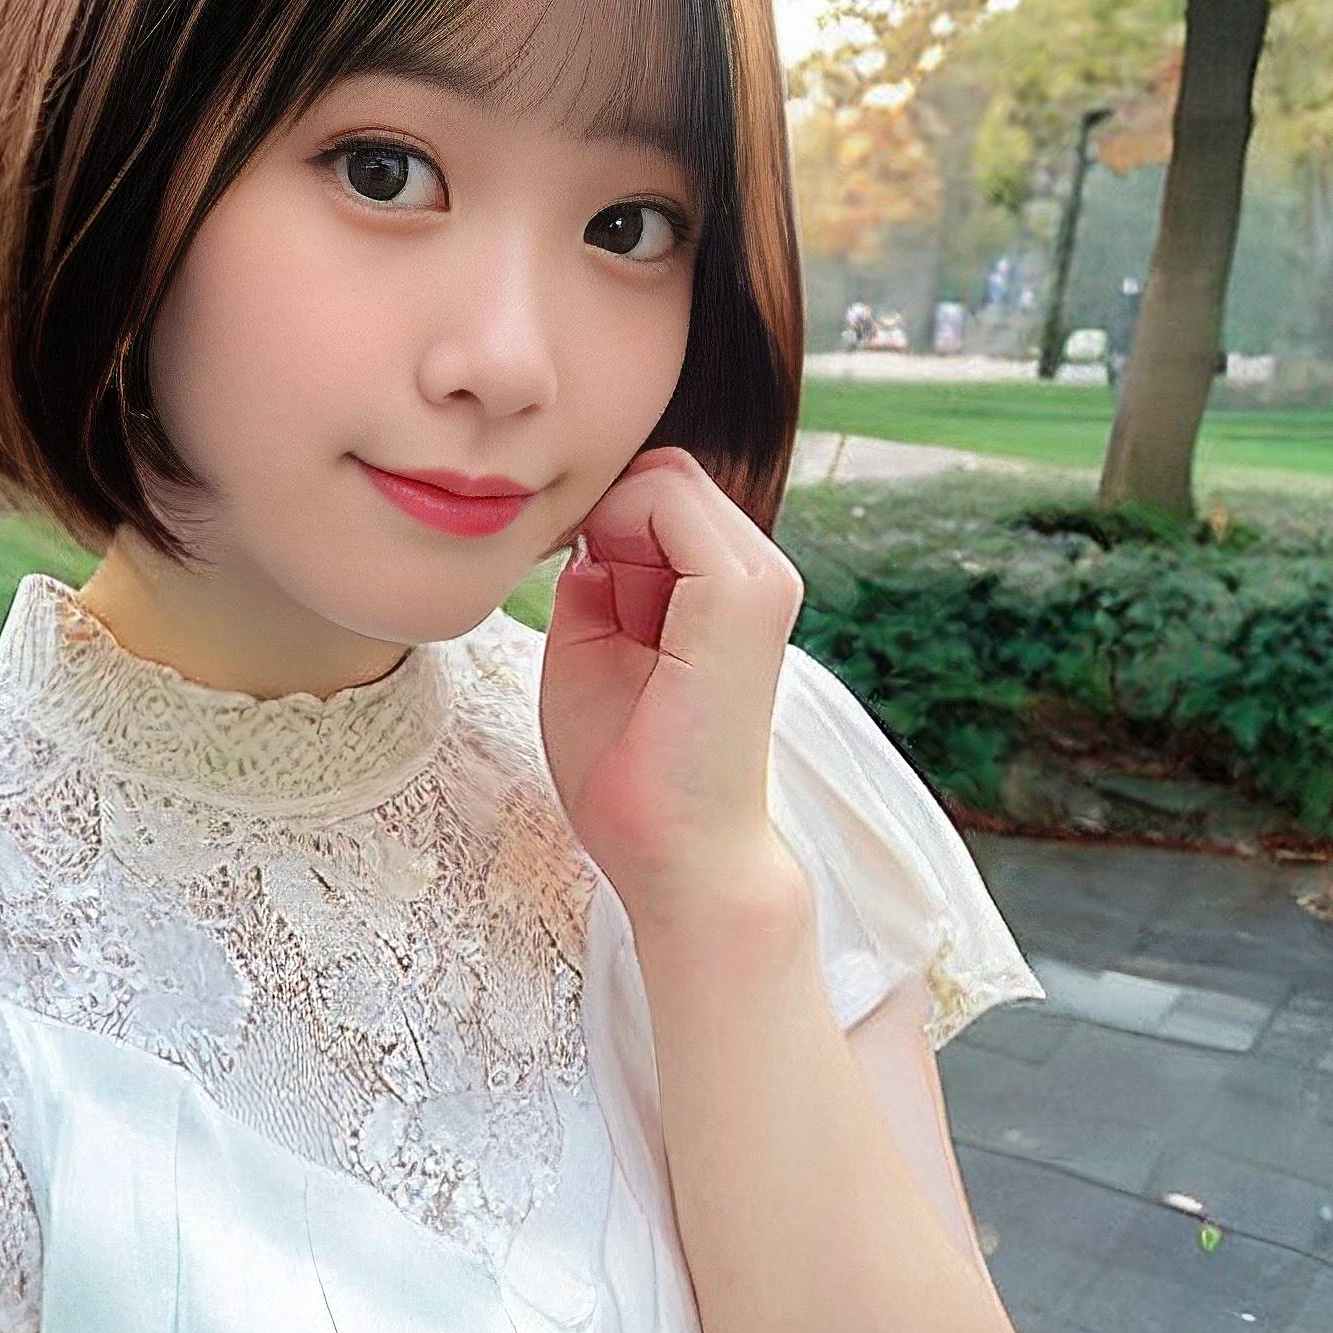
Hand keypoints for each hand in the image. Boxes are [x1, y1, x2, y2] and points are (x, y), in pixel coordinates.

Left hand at [539, 445, 808, 944]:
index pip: (657, 490)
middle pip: (661, 473)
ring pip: (664, 475)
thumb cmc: (630, 771)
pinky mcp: (741, 597)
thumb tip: (584, 526)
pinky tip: (601, 594)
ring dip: (608, 525)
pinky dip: (612, 526)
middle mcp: (758, 570)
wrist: (677, 860)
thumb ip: (596, 579)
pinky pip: (664, 499)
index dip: (599, 521)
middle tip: (584, 601)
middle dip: (603, 517)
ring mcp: (759, 579)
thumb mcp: (593, 647)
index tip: (573, 586)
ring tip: (603, 613)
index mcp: (727, 586)